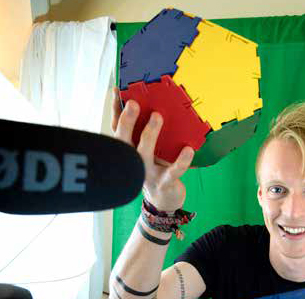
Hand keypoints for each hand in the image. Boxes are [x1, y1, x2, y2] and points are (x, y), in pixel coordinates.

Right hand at [111, 86, 193, 210]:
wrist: (164, 200)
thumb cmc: (156, 169)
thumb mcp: (148, 151)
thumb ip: (146, 133)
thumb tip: (150, 104)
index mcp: (128, 151)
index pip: (117, 129)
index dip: (115, 111)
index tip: (116, 91)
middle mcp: (133, 161)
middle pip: (123, 141)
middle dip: (126, 122)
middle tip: (133, 103)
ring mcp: (147, 173)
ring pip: (144, 154)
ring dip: (150, 135)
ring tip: (157, 116)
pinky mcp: (164, 183)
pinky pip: (173, 171)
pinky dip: (181, 161)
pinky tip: (188, 150)